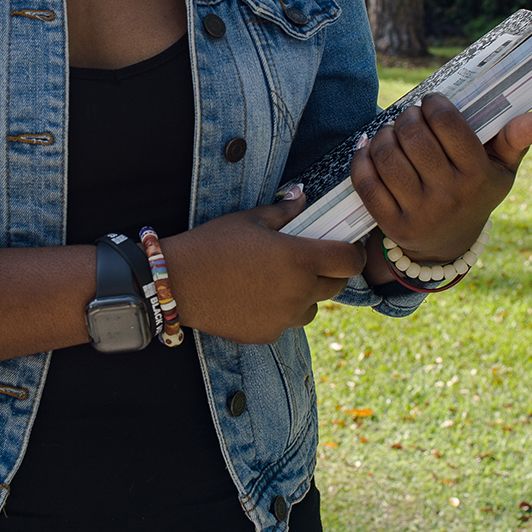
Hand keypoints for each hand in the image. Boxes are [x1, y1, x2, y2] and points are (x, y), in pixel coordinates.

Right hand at [163, 197, 364, 341]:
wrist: (177, 283)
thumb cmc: (212, 245)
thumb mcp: (250, 219)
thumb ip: (284, 210)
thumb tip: (302, 196)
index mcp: (299, 258)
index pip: (350, 261)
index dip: (354, 254)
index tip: (346, 248)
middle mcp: (298, 291)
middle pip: (337, 286)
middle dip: (331, 272)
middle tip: (310, 260)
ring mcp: (284, 317)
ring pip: (312, 307)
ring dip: (306, 294)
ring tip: (279, 280)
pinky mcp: (267, 334)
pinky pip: (287, 322)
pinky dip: (280, 310)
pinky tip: (256, 296)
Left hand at [350, 93, 531, 263]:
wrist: (447, 245)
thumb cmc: (475, 192)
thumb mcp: (501, 169)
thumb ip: (518, 138)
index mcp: (477, 176)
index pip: (447, 124)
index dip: (433, 104)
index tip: (431, 103)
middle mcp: (449, 195)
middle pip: (413, 137)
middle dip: (407, 117)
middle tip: (410, 117)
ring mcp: (419, 212)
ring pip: (386, 156)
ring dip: (383, 134)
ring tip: (391, 132)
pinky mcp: (392, 224)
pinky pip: (366, 183)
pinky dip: (362, 158)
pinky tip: (368, 147)